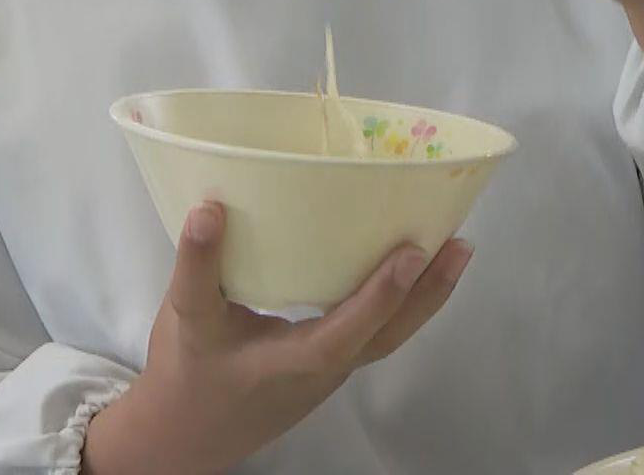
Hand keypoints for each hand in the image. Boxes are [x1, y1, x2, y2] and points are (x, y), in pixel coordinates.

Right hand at [82, 203, 471, 473]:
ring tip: (452, 252)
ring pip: (387, 337)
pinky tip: (406, 273)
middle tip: (461, 245)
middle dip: (427, 293)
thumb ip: (196, 266)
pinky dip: (398, 304)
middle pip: (388, 337)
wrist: (182, 437)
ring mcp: (329, 373)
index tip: (413, 253)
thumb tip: (207, 208)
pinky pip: (373, 335)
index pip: (345, 332)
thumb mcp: (184, 319)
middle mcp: (322, 371)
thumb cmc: (186, 376)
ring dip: (422, 298)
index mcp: (292, 362)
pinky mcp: (325, 367)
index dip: (380, 295)